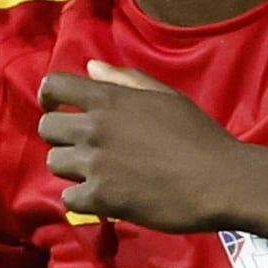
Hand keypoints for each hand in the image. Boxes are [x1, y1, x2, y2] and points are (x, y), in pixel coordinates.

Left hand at [36, 63, 244, 231]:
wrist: (219, 180)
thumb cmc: (198, 135)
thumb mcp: (165, 96)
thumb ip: (125, 80)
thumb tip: (91, 67)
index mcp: (110, 98)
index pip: (53, 85)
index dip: (50, 96)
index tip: (58, 107)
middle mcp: (95, 127)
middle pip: (47, 127)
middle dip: (61, 136)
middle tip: (84, 146)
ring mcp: (95, 163)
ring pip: (54, 162)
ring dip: (72, 168)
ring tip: (98, 172)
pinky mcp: (101, 197)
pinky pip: (68, 198)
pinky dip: (83, 199)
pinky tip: (104, 197)